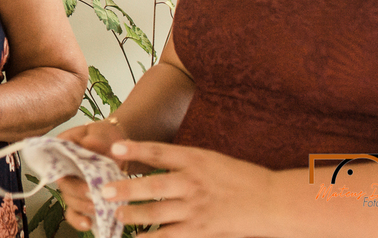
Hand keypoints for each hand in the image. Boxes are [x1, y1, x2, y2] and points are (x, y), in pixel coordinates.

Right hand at [55, 119, 128, 228]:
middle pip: (63, 183)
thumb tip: (89, 144)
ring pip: (69, 200)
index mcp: (63, 148)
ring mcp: (73, 186)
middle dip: (77, 191)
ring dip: (82, 206)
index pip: (54, 158)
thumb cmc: (106, 137)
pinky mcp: (82, 200)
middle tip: (91, 193)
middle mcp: (64, 169)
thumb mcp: (102, 132)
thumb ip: (96, 138)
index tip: (73, 173)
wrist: (120, 150)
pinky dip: (79, 221)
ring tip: (96, 208)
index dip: (60, 167)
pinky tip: (88, 224)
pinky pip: (74, 213)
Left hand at [72, 140, 274, 236]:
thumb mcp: (211, 160)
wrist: (273, 201)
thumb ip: (182, 162)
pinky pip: (171, 236)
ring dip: (134, 215)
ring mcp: (198, 208)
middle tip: (104, 191)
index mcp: (196, 159)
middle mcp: (194, 183)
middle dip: (126, 189)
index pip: (160, 152)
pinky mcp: (203, 230)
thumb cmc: (241, 178)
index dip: (136, 150)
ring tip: (115, 215)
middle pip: (154, 186)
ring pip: (158, 213)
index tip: (115, 148)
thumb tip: (151, 161)